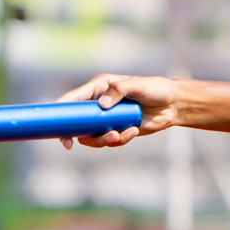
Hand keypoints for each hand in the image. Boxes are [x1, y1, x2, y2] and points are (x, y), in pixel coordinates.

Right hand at [56, 73, 177, 148]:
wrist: (173, 104)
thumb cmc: (155, 89)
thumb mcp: (138, 85)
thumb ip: (119, 91)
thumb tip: (101, 105)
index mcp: (98, 88)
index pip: (73, 99)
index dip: (60, 112)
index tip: (56, 126)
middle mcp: (99, 104)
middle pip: (76, 122)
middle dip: (74, 134)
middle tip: (70, 144)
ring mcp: (107, 119)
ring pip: (92, 136)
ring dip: (101, 139)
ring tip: (117, 135)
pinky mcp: (118, 130)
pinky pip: (110, 140)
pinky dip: (119, 139)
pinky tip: (133, 130)